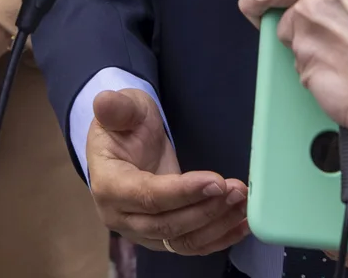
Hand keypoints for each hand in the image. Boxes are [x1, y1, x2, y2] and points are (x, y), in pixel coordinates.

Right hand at [86, 89, 248, 254]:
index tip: (216, 181)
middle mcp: (120, 217)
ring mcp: (140, 232)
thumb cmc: (125, 125)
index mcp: (108, 185)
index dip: (183, 192)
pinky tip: (241, 225)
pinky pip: (190, 246)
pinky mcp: (160, 238)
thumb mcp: (123, 109)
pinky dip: (218, 238)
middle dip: (206, 209)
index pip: (147, 196)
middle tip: (235, 190)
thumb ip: (117, 108)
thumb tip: (105, 102)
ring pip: (182, 241)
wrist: (125, 144)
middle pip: (167, 225)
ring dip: (216, 225)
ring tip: (242, 202)